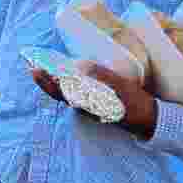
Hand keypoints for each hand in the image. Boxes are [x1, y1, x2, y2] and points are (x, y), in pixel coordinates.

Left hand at [31, 62, 157, 138]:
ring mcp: (88, 105)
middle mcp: (82, 106)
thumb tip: (80, 65)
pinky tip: (67, 72)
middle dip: (44, 78)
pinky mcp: (94, 103)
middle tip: (32, 63)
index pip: (59, 92)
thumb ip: (100, 76)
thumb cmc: (134, 103)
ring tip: (45, 64)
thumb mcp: (120, 87)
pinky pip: (76, 92)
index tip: (34, 68)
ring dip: (54, 79)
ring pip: (65, 92)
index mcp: (85, 103)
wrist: (149, 119)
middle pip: (58, 91)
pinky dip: (68, 82)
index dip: (45, 81)